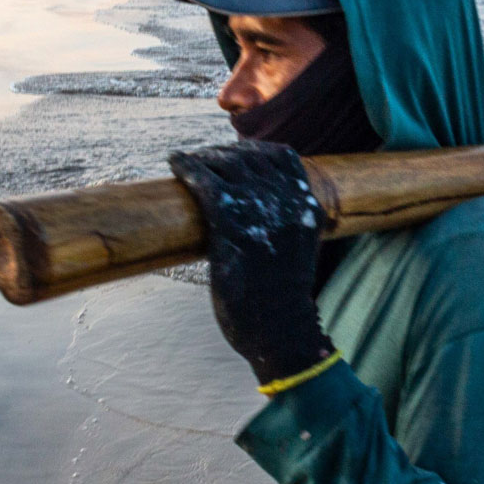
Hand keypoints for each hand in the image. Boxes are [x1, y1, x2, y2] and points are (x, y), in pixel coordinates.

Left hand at [169, 142, 333, 386]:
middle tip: (203, 160)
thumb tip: (259, 212)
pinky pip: (207, 183)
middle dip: (223, 153)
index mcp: (308, 207)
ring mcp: (263, 212)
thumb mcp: (296, 252)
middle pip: (252, 157)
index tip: (235, 155)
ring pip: (228, 164)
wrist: (282, 331)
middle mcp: (289, 202)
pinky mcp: (233, 226)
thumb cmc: (282, 301)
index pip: (284, 157)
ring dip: (204, 158)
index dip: (255, 151)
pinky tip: (175, 164)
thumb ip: (286, 225)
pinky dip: (188, 167)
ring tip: (187, 162)